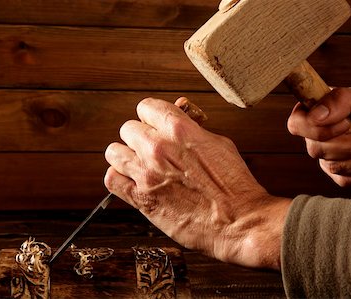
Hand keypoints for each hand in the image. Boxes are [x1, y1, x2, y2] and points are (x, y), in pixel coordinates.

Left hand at [104, 97, 290, 269]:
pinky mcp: (141, 199)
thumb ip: (192, 127)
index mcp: (179, 129)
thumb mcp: (219, 143)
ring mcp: (146, 174)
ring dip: (126, 156)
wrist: (239, 222)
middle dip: (140, 136)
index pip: (146, 107)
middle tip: (153, 148)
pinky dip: (118, 178)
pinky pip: (112, 180)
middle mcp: (158, 148)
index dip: (152, 116)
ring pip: (114, 152)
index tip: (156, 125)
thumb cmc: (233, 185)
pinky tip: (131, 180)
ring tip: (139, 164)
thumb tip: (180, 113)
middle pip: (128, 128)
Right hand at [287, 87, 350, 185]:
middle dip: (349, 143)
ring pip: (332, 166)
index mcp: (317, 113)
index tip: (345, 122)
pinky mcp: (339, 175)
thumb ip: (339, 100)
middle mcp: (316, 136)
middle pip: (315, 149)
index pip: (296, 124)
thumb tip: (315, 116)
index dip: (316, 129)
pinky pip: (345, 178)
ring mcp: (326, 157)